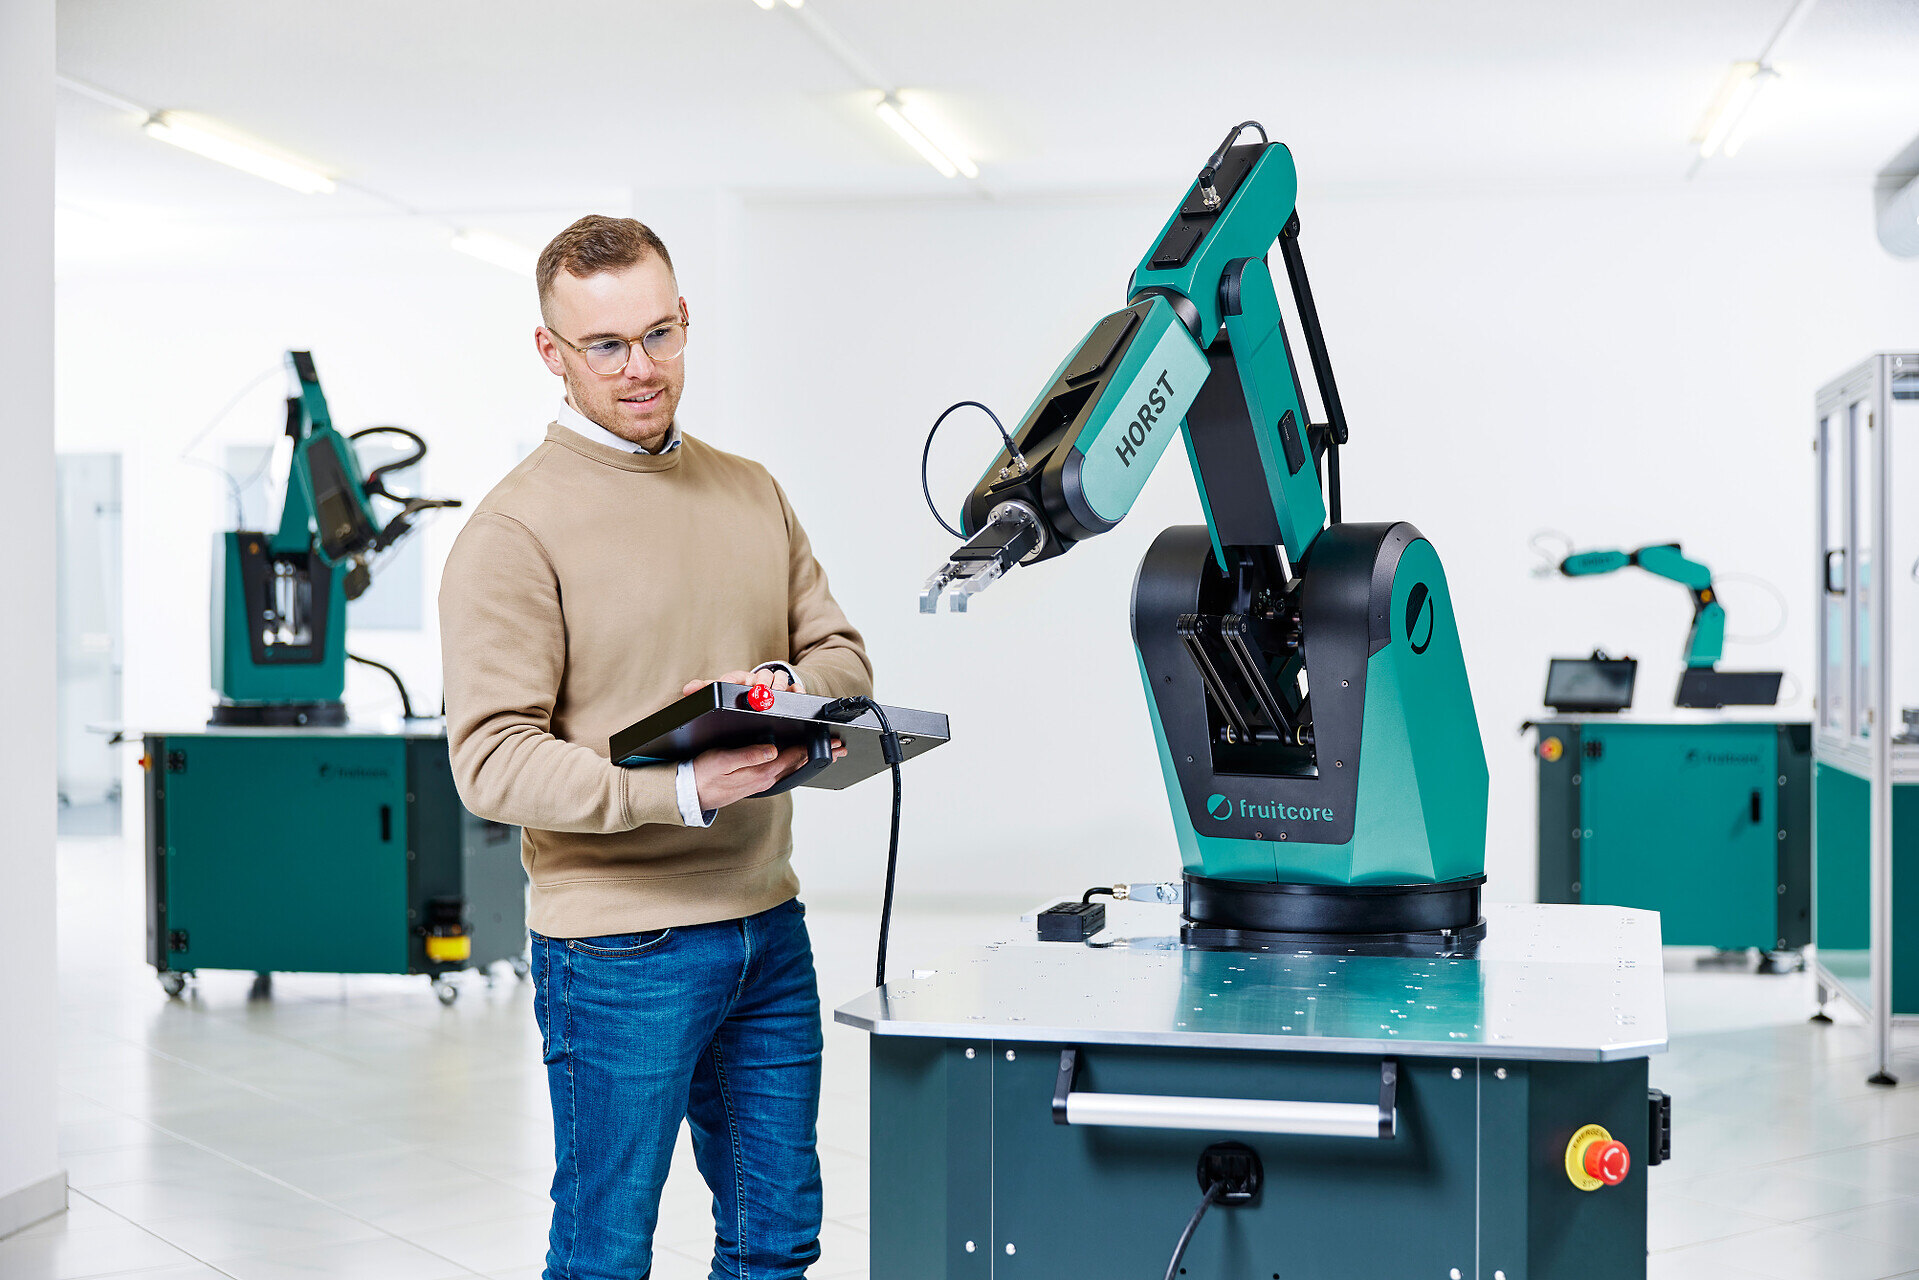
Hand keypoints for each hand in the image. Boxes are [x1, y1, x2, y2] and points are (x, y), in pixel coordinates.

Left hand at [682, 666, 804, 696]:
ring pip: (779, 678)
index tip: (733, 686)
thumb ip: (705, 691)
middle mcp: (756, 680)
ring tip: (775, 696)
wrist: (760, 698)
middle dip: (760, 683)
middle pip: (761, 675)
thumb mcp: (720, 695)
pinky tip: (795, 694)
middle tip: (758, 693)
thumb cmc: (738, 697)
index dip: (732, 681)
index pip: (734, 677)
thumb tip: (688, 689)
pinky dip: (796, 690)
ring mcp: (773, 685)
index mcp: (738, 680)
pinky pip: (795, 688)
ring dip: (777, 685)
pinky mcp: (788, 692)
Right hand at [691, 738, 847, 810]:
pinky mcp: (756, 782)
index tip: (831, 741)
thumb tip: (773, 750)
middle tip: (841, 748)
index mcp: (760, 772)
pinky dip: (797, 764)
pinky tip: (800, 760)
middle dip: (821, 755)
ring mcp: (762, 782)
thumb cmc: (702, 774)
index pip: (793, 756)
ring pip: (793, 769)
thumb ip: (748, 756)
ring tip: (830, 754)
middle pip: (799, 764)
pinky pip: (783, 772)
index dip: (814, 747)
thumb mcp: (722, 761)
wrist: (689, 795)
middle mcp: (766, 779)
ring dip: (812, 760)